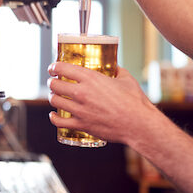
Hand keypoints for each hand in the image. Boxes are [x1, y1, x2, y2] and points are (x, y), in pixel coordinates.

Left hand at [46, 61, 162, 145]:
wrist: (139, 124)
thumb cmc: (135, 102)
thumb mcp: (126, 79)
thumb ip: (117, 70)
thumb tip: (114, 67)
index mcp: (91, 78)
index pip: (62, 68)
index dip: (54, 67)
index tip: (53, 68)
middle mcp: (82, 93)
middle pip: (55, 85)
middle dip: (52, 82)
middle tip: (55, 82)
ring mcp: (80, 110)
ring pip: (54, 101)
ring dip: (53, 97)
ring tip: (55, 96)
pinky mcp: (81, 125)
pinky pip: (59, 122)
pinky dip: (54, 117)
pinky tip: (54, 115)